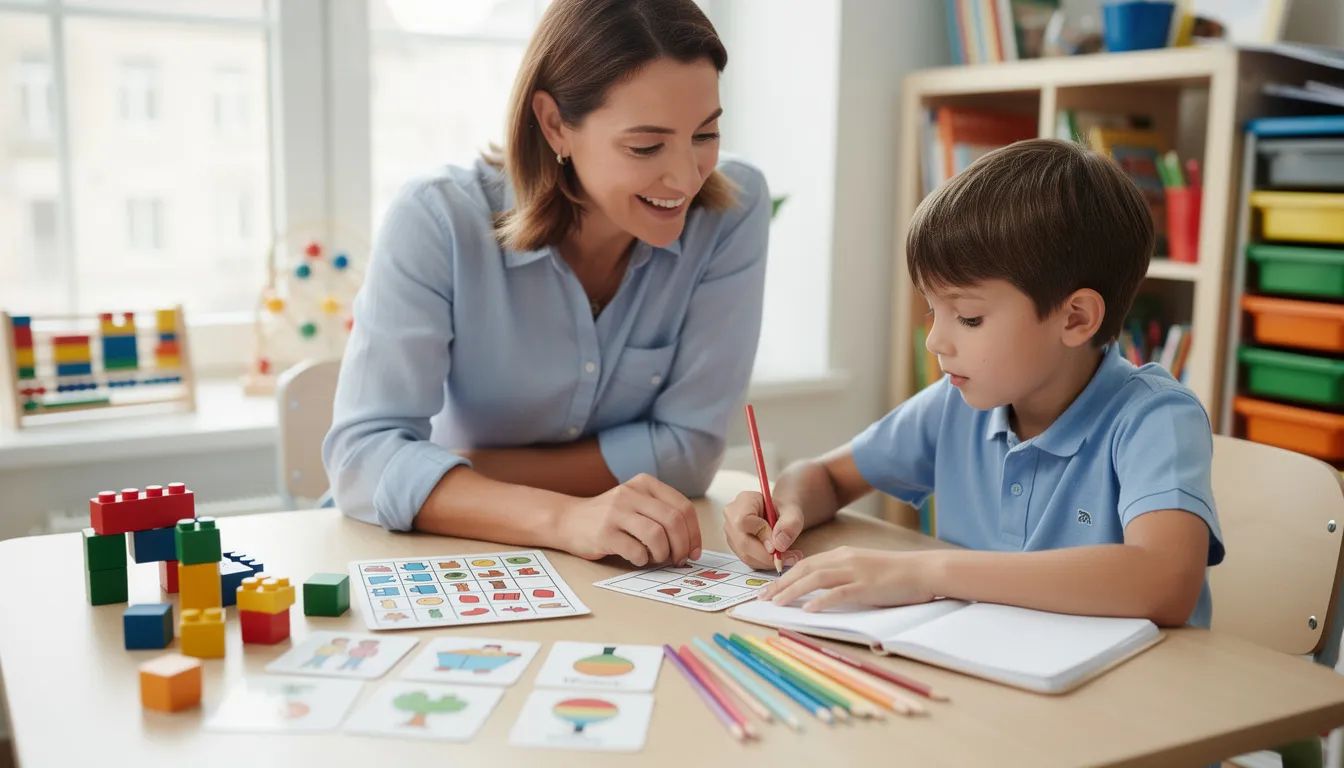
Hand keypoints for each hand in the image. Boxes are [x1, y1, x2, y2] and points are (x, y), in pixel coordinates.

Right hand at [558, 474, 701, 566]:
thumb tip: (691, 544)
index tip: (694, 551)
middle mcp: (631, 493)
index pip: (683, 507)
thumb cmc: (610, 517)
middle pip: (673, 520)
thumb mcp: (637, 502)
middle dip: (683, 546)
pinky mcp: (604, 533)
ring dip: (663, 554)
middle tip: (679, 560)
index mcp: (645, 483)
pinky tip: (638, 559)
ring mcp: (616, 512)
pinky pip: (635, 550)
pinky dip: (643, 560)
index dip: (694, 533)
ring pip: (657, 535)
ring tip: (657, 559)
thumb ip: (662, 514)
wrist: (569, 520)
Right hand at [722, 491, 804, 570]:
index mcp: (743, 501)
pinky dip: (765, 563)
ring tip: (789, 558)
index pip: (744, 521)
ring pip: (745, 555)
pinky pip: (748, 560)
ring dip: (768, 561)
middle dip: (768, 555)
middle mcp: (731, 517)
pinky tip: (779, 558)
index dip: (761, 536)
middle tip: (791, 558)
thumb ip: (789, 524)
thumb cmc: (784, 510)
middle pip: (743, 543)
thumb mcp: (793, 512)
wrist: (780, 514)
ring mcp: (731, 533)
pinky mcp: (735, 547)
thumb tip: (779, 545)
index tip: (779, 545)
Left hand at [756, 546, 940, 611]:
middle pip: (804, 570)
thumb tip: (819, 589)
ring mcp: (855, 572)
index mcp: (841, 554)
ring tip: (776, 604)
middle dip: (780, 584)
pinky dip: (821, 600)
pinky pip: (839, 593)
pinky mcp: (867, 587)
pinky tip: (808, 609)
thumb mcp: (862, 567)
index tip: (768, 590)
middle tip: (762, 599)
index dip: (784, 577)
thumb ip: (841, 573)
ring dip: (793, 591)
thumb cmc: (894, 573)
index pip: (805, 564)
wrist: (923, 570)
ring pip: (815, 580)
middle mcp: (844, 559)